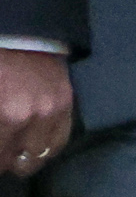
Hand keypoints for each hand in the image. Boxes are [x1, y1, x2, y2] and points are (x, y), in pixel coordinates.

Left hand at [0, 49, 70, 179]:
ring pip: (42, 155)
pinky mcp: (68, 104)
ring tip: (18, 157)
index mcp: (8, 115)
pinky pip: (61, 139)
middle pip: (18, 161)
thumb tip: (0, 142)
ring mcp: (55, 111)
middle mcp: (34, 118)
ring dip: (27, 160)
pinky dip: (47, 148)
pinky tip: (35, 147)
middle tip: (2, 157)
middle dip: (6, 162)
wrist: (20, 34)